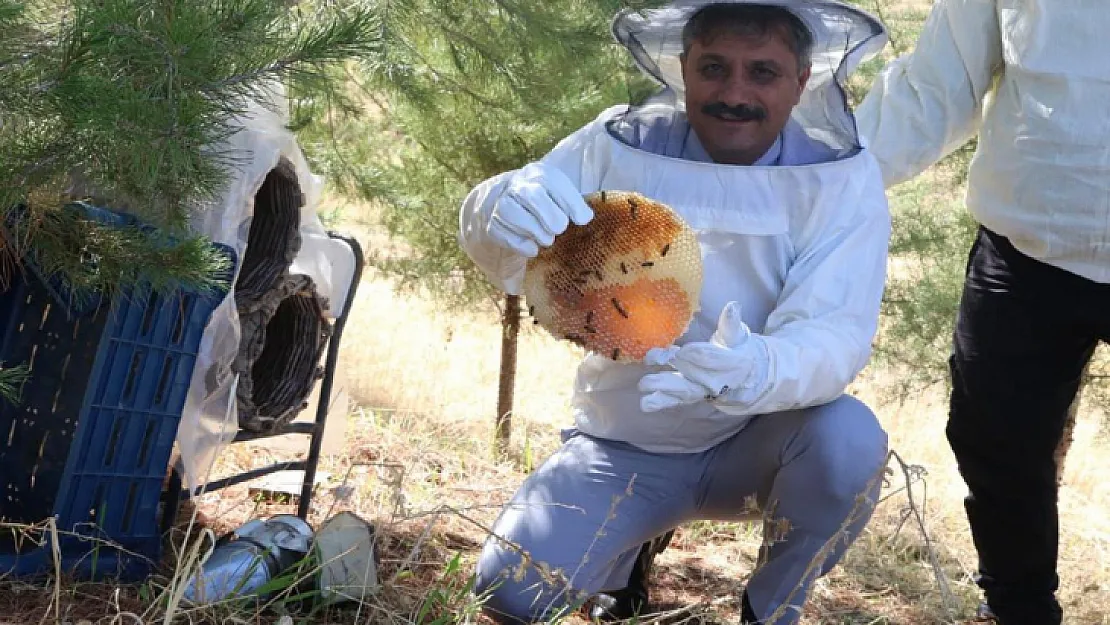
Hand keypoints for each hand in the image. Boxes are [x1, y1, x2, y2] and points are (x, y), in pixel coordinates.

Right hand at [485, 162, 593, 256]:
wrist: (506, 202)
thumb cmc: (545, 200)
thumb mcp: (561, 193)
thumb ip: (577, 203)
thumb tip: (584, 218)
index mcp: (538, 173)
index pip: (556, 183)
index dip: (573, 204)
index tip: (582, 220)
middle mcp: (517, 185)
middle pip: (534, 197)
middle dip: (554, 220)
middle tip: (559, 228)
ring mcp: (502, 205)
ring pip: (524, 222)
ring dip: (542, 236)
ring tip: (546, 236)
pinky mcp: (493, 226)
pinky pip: (515, 241)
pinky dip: (528, 248)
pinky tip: (532, 243)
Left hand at [638, 302, 767, 412]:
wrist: (744, 377)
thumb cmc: (737, 349)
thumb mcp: (737, 335)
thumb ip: (731, 323)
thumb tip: (732, 305)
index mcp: (728, 363)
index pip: (709, 359)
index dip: (694, 354)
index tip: (681, 350)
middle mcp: (713, 379)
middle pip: (692, 376)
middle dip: (674, 368)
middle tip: (654, 360)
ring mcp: (700, 389)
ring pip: (681, 391)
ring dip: (662, 388)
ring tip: (643, 385)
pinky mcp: (689, 395)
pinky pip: (675, 401)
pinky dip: (660, 403)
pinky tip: (644, 404)